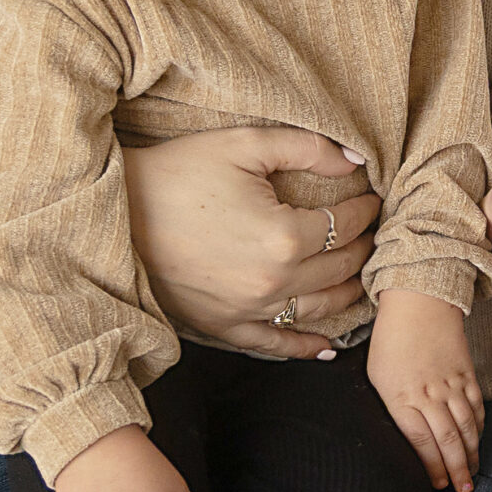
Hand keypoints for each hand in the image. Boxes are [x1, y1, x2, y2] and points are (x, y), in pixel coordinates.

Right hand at [126, 125, 378, 358]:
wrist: (116, 212)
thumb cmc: (179, 172)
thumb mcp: (245, 145)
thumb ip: (307, 148)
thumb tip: (356, 160)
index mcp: (283, 236)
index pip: (345, 226)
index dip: (365, 211)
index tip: (372, 200)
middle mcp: (272, 282)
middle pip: (339, 269)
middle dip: (364, 248)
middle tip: (374, 233)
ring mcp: (247, 310)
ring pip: (318, 310)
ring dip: (348, 293)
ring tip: (362, 275)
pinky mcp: (223, 326)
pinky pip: (273, 344)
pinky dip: (304, 346)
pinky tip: (326, 346)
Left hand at [367, 289, 485, 491]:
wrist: (419, 302)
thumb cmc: (390, 340)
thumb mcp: (377, 377)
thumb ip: (391, 407)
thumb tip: (401, 437)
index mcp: (402, 397)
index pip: (421, 442)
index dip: (432, 467)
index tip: (437, 484)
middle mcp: (429, 394)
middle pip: (448, 440)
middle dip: (456, 469)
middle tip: (462, 490)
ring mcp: (451, 384)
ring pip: (467, 427)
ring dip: (472, 453)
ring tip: (473, 473)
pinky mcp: (467, 373)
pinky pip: (477, 406)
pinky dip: (479, 426)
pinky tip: (478, 440)